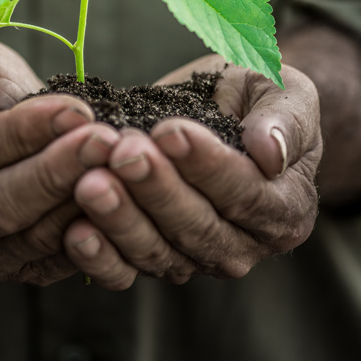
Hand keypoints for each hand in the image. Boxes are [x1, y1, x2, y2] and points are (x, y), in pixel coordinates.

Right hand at [0, 37, 119, 283]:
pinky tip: (120, 201)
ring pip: (27, 240)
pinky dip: (88, 236)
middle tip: (106, 141)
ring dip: (79, 203)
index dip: (23, 133)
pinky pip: (49, 263)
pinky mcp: (8, 266)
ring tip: (120, 165)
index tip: (74, 109)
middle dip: (57, 173)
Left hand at [64, 55, 321, 289]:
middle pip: (197, 226)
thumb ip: (283, 121)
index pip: (245, 194)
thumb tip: (271, 153)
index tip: (171, 132)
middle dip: (156, 189)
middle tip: (123, 153)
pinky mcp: (155, 258)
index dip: (207, 166)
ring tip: (90, 183)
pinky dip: (99, 255)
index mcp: (285, 207)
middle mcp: (245, 244)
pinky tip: (75, 232)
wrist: (226, 109)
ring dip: (121, 219)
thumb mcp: (284, 92)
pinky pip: (126, 268)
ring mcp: (197, 256)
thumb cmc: (259, 98)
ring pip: (158, 250)